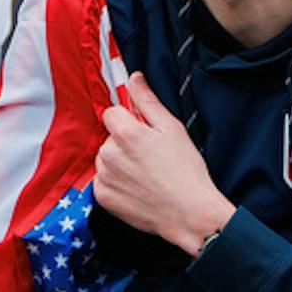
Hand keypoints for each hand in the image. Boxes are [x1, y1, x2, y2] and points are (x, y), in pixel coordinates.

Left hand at [93, 71, 233, 256]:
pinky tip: (136, 187)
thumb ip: (147, 100)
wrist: (188, 213)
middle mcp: (109, 154)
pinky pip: (102, 180)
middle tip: (149, 155)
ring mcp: (104, 178)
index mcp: (125, 133)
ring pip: (105, 158)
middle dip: (124, 141)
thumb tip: (134, 78)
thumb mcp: (171, 128)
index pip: (112, 112)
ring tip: (145, 173)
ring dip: (118, 161)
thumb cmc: (185, 170)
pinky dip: (115, 182)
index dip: (129, 119)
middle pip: (109, 136)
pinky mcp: (103, 198)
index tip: (143, 131)